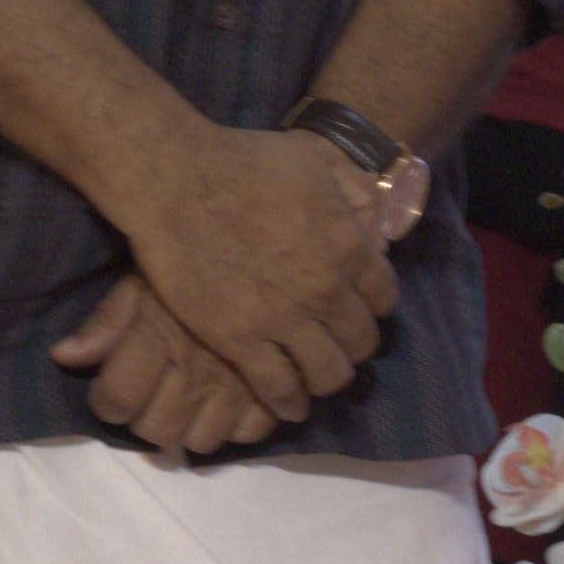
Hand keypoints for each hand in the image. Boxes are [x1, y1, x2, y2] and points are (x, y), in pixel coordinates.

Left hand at [53, 272, 304, 458]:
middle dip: (145, 420)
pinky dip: (238, 425)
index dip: (107, 403)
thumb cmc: (197, 249)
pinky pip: (251, 433)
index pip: (117, 401)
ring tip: (190, 402)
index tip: (111, 392)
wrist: (271, 231)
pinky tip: (231, 401)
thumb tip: (64, 356)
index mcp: (159, 337)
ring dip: (190, 427)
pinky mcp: (279, 386)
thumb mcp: (145, 273)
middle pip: (157, 430)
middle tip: (150, 397)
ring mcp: (240, 384)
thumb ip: (109, 319)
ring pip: (202, 440)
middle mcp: (197, 369)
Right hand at [112, 123, 402, 409]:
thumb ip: (356, 189)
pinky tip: (289, 405)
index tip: (360, 309)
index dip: (373, 307)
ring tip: (316, 377)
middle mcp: (326, 289)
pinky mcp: (240, 340)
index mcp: (349, 246)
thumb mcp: (319, 158)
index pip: (384, 298)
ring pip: (326, 373)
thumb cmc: (246, 161)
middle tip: (338, 346)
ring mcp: (284, 319)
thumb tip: (377, 224)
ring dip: (326, 379)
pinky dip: (289, 403)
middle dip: (354, 347)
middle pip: (360, 342)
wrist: (179, 181)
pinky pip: (279, 388)